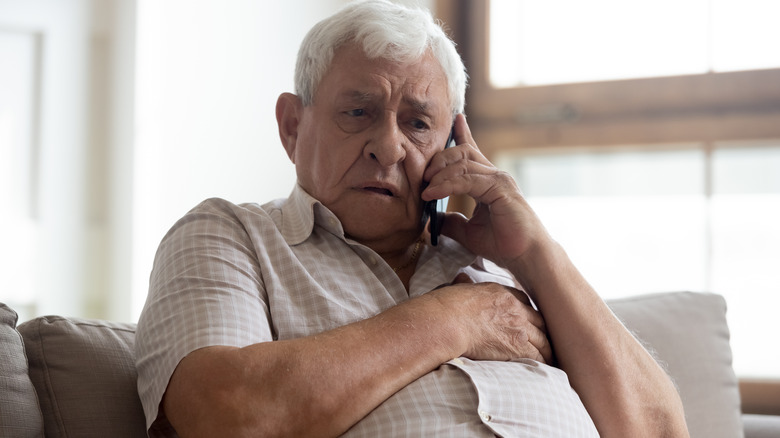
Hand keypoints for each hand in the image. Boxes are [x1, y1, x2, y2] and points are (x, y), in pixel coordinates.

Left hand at [422, 115, 549, 268]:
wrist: (526, 257)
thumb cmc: (504, 245)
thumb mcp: (469, 232)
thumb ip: (452, 222)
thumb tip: (433, 219)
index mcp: (488, 182)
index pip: (472, 152)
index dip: (462, 134)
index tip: (455, 120)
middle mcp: (494, 175)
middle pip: (462, 152)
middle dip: (439, 159)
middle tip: (423, 175)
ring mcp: (499, 179)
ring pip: (463, 163)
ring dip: (439, 175)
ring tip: (425, 188)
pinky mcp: (500, 188)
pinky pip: (468, 179)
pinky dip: (447, 185)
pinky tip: (432, 193)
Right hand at [432, 273, 552, 363]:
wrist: (449, 322)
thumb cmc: (447, 307)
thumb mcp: (459, 288)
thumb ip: (464, 284)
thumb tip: (461, 279)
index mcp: (502, 293)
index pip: (524, 302)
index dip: (528, 313)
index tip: (528, 322)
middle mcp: (515, 308)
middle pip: (538, 321)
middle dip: (542, 332)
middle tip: (544, 342)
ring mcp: (518, 328)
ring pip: (542, 340)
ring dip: (546, 350)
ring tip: (548, 359)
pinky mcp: (516, 347)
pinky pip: (537, 356)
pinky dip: (542, 362)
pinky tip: (543, 368)